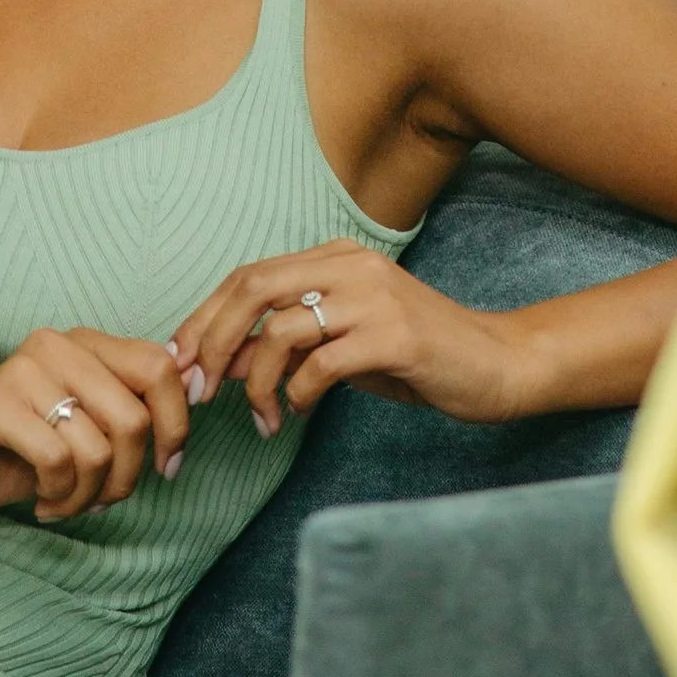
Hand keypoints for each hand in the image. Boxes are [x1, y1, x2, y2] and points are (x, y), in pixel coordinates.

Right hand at [0, 330, 189, 523]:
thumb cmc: (21, 452)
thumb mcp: (89, 430)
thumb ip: (133, 411)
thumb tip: (193, 400)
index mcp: (87, 344)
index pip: (161, 368)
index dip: (177, 424)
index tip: (168, 466)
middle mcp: (56, 345)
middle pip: (133, 417)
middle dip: (128, 476)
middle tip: (104, 500)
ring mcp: (22, 369)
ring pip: (97, 446)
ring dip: (89, 495)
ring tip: (67, 502)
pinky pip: (57, 460)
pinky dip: (60, 496)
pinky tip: (43, 502)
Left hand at [172, 241, 525, 437]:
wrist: (496, 363)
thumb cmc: (414, 356)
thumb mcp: (340, 344)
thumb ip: (284, 344)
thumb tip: (216, 362)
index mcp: (336, 257)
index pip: (248, 276)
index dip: (203, 318)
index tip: (180, 364)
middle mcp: (351, 266)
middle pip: (252, 288)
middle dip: (211, 342)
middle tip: (199, 391)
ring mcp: (374, 298)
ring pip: (280, 329)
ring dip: (256, 383)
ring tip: (262, 419)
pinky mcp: (395, 337)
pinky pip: (321, 364)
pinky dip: (295, 393)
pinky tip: (297, 414)